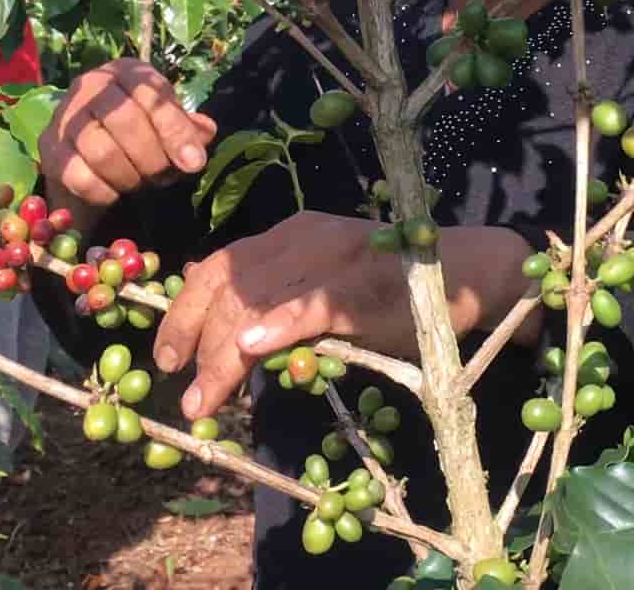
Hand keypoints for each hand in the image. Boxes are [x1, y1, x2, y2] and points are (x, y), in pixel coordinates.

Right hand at [39, 59, 217, 225]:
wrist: (89, 150)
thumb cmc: (141, 129)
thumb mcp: (169, 122)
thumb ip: (189, 128)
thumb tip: (202, 137)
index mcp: (128, 72)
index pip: (151, 94)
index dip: (175, 131)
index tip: (194, 163)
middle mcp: (91, 86)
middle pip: (124, 120)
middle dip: (153, 158)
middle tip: (163, 176)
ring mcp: (65, 118)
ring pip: (101, 151)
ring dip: (131, 176)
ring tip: (141, 182)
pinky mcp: (49, 150)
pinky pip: (79, 177)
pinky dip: (105, 191)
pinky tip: (116, 192)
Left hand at [152, 211, 540, 419]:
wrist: (464, 273)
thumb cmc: (394, 286)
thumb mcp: (326, 281)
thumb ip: (281, 293)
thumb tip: (222, 322)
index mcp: (292, 234)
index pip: (220, 266)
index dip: (183, 312)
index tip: (169, 357)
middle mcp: (305, 237)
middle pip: (230, 288)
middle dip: (197, 344)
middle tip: (189, 395)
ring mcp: (333, 259)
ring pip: (258, 302)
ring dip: (224, 356)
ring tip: (208, 400)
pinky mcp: (361, 285)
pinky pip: (310, 305)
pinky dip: (277, 325)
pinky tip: (252, 349)